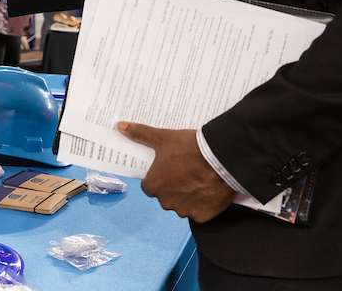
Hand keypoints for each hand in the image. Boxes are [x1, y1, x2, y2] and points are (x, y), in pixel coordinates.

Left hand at [118, 122, 235, 222]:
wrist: (221, 158)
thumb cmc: (189, 148)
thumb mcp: (162, 137)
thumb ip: (140, 133)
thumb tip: (120, 126)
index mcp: (153, 186)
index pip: (150, 186)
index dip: (160, 177)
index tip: (170, 169)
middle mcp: (166, 202)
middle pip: (167, 197)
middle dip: (174, 188)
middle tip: (187, 172)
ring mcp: (185, 211)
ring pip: (183, 206)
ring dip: (189, 197)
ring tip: (200, 179)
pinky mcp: (203, 216)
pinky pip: (200, 213)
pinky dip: (203, 204)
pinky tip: (208, 190)